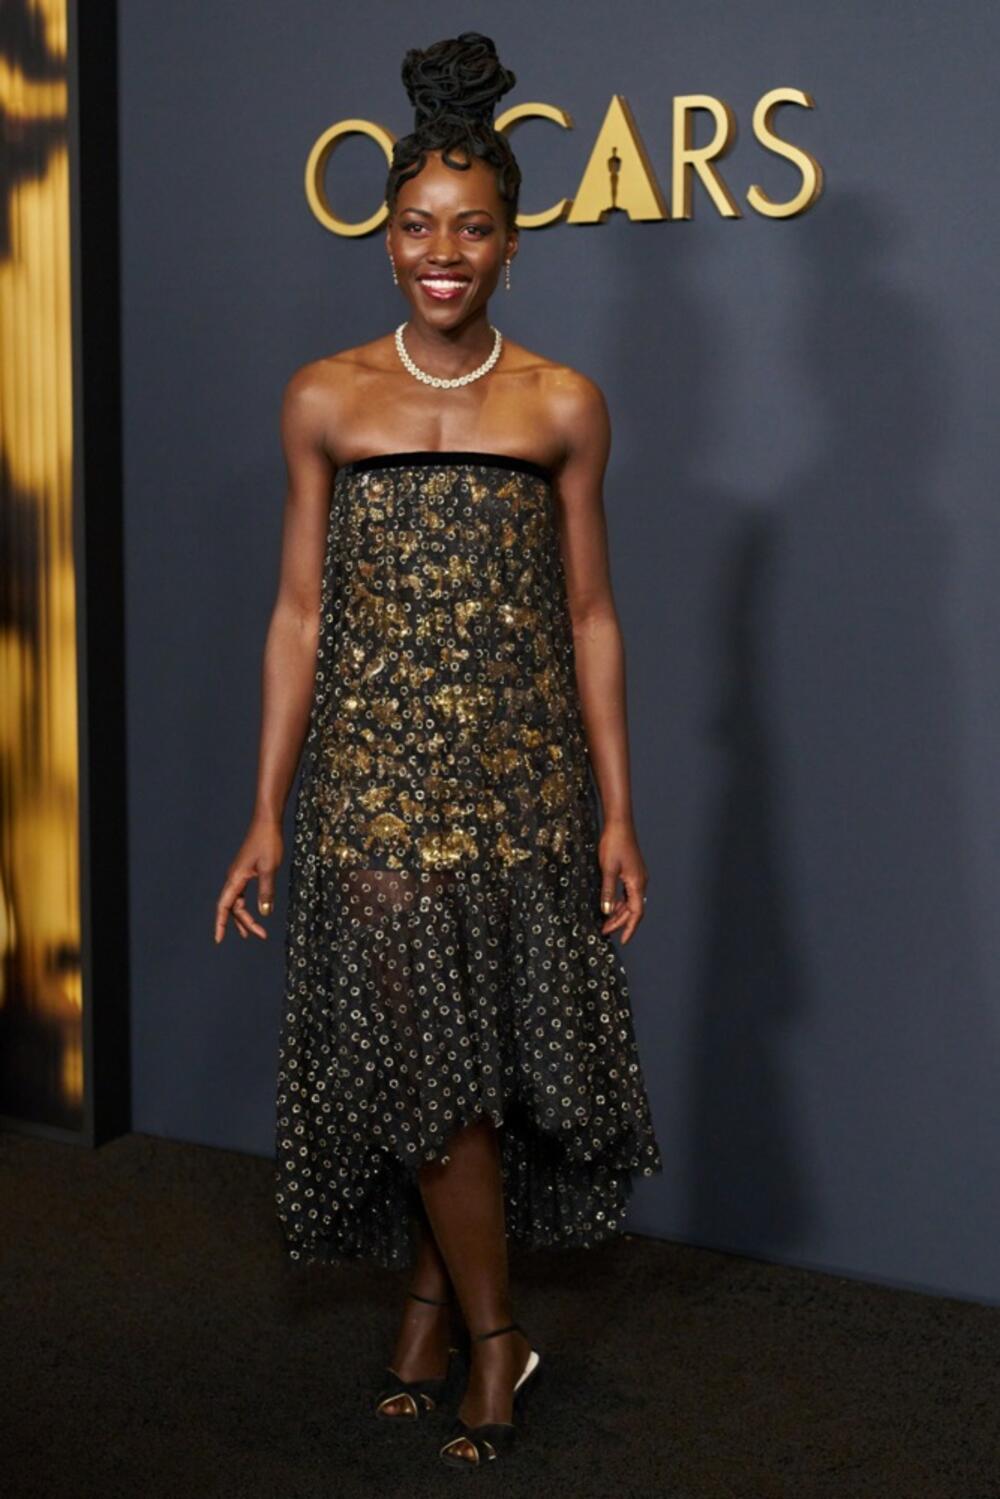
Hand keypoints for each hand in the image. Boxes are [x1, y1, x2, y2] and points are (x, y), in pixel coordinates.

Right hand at [214, 816, 283, 942]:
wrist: (267, 821)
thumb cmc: (268, 842)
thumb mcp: (270, 868)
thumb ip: (266, 891)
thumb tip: (264, 913)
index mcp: (235, 878)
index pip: (224, 906)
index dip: (220, 924)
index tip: (218, 940)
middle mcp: (233, 877)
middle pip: (232, 907)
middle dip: (244, 923)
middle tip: (260, 936)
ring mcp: (238, 874)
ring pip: (237, 901)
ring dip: (245, 917)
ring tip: (254, 932)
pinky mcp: (245, 871)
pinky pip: (242, 893)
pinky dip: (247, 905)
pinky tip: (254, 910)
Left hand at [597, 819, 647, 945]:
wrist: (619, 824)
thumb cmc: (614, 844)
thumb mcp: (608, 869)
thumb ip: (607, 892)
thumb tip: (606, 912)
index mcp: (637, 884)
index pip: (636, 913)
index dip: (629, 928)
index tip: (622, 940)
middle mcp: (641, 882)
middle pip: (633, 909)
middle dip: (620, 922)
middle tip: (604, 930)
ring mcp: (638, 877)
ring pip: (630, 901)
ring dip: (619, 912)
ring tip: (605, 920)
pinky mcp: (633, 872)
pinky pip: (628, 893)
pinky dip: (620, 901)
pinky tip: (610, 904)